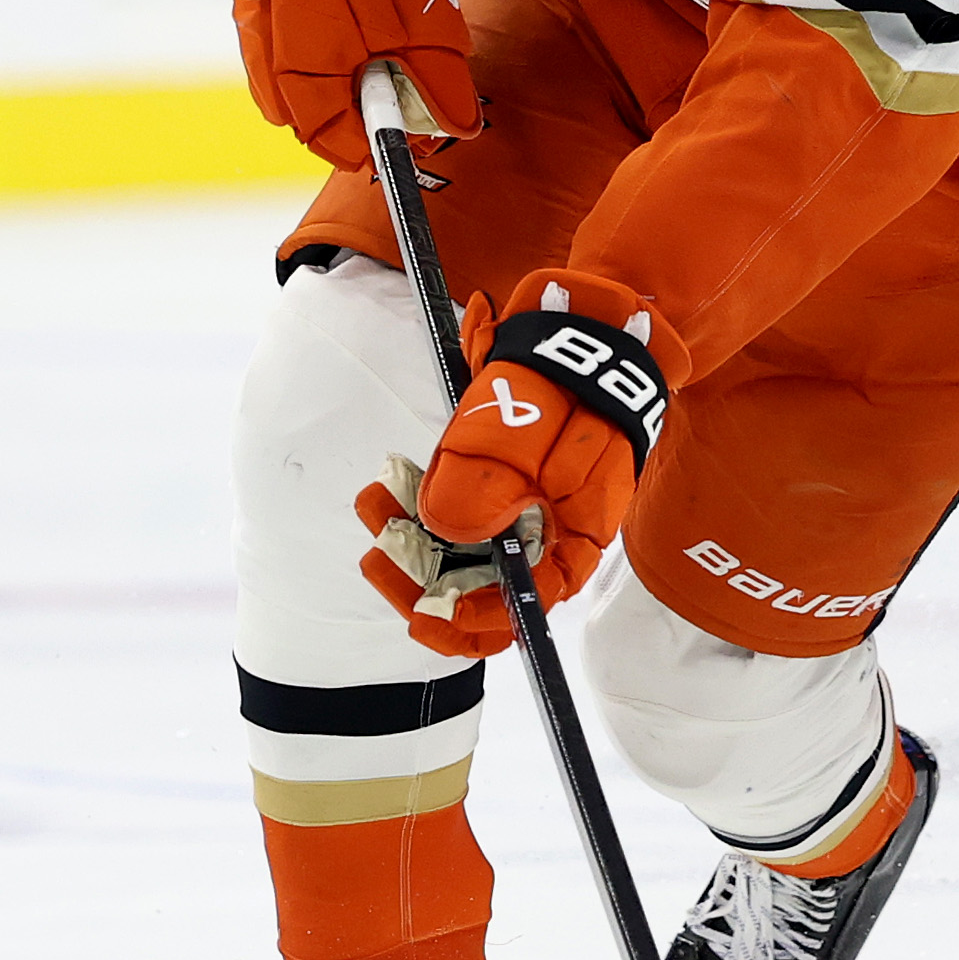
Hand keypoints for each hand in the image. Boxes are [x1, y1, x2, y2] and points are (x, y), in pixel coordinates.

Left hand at [356, 270, 672, 655]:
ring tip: (376, 499)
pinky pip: (452, 515)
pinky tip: (390, 481)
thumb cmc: (566, 388)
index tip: (419, 609)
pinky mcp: (496, 488)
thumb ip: (484, 485)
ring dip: (410, 536)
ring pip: (456, 551)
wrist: (582, 336)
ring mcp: (518, 514)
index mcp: (569, 544)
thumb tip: (440, 530)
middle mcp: (544, 540)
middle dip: (420, 571)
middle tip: (378, 541)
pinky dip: (419, 505)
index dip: (467, 623)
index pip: (520, 611)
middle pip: (477, 586)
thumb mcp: (524, 436)